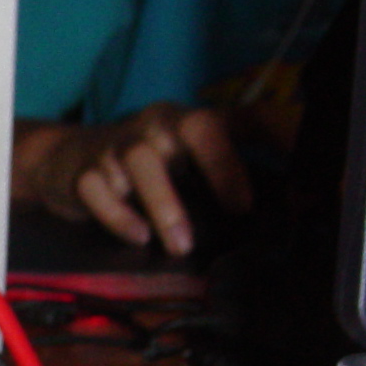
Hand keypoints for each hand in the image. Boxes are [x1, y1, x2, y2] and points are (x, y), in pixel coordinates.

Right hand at [12, 104, 253, 255]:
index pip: (210, 126)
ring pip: (138, 162)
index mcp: (178, 120)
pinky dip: (117, 215)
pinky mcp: (80, 174)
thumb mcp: (189, 142)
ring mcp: (112, 149)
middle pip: (177, 134)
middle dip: (211, 171)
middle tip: (230, 217)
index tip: (246, 204)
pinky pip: (96, 189)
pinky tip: (137, 236)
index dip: (230, 160)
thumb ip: (244, 139)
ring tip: (180, 246)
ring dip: (163, 204)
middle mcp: (147, 127)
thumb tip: (301, 156)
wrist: (65, 159)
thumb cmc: (145, 157)